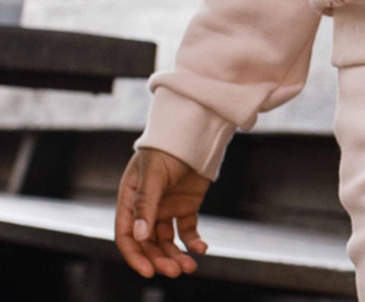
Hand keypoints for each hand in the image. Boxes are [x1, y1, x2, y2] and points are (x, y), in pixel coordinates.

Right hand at [114, 147, 210, 278]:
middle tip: (175, 271)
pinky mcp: (186, 207)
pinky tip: (200, 249)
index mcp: (131, 200)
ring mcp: (167, 208)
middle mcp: (147, 208)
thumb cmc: (166, 148)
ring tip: (189, 267)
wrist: (195, 130)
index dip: (135, 255)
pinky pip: (187, 230)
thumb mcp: (152, 175)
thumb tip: (140, 237)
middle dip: (160, 259)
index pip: (127, 235)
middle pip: (149, 243)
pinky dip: (193, 242)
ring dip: (176, 255)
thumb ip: (146, 205)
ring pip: (168, 241)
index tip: (148, 271)